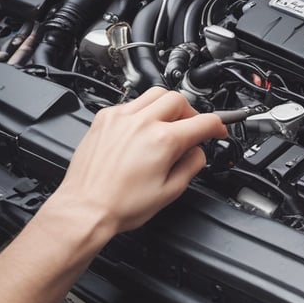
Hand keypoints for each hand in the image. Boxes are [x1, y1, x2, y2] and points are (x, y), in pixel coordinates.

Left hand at [0, 88, 226, 302]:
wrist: (85, 209)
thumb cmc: (121, 205)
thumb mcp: (170, 191)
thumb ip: (192, 165)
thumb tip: (198, 152)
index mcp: (163, 140)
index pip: (202, 122)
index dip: (217, 126)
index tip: (218, 131)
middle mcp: (141, 123)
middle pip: (179, 99)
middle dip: (192, 113)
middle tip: (193, 128)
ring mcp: (120, 118)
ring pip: (155, 93)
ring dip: (169, 105)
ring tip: (169, 124)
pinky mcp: (104, 119)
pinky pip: (131, 103)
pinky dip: (144, 110)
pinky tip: (143, 128)